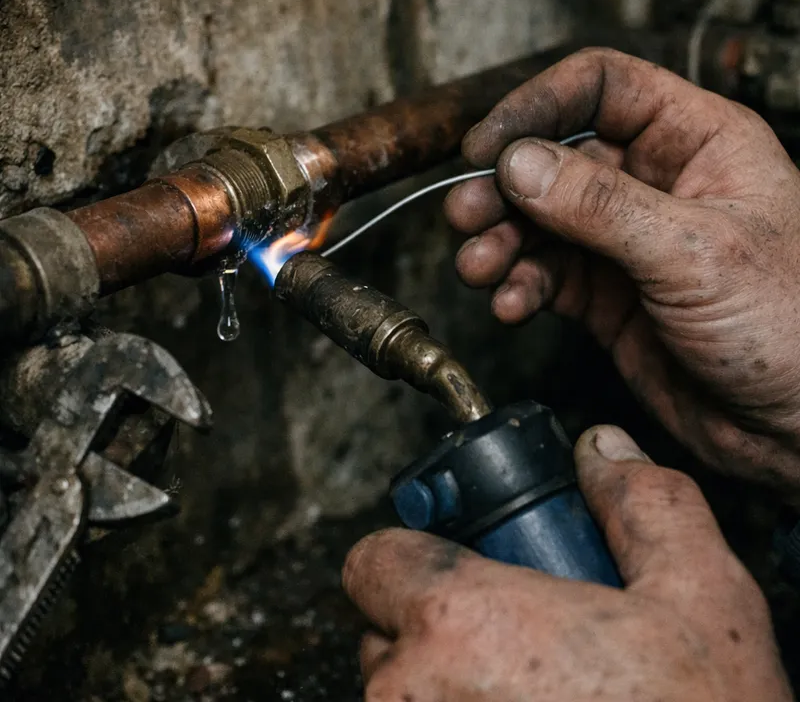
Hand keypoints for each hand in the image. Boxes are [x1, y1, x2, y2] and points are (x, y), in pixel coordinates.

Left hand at [344, 426, 791, 701]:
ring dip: (445, 686)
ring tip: (528, 690)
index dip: (417, 554)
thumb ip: (642, 507)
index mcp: (459, 623)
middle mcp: (411, 698)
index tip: (459, 566)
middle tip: (510, 637)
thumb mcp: (702, 598)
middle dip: (434, 626)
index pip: (374, 560)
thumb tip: (603, 452)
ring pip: (397, 696)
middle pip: (383, 631)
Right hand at [444, 48, 799, 494]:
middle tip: (467, 215)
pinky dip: (519, 287)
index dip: (535, 107)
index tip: (486, 147)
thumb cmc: (791, 328)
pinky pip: (544, 276)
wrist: (794, 427)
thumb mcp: (696, 252)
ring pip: (539, 220)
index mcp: (695, 143)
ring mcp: (623, 241)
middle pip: (555, 158)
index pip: (599, 89)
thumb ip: (601, 206)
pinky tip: (513, 303)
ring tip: (481, 267)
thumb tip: (520, 163)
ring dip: (501, 241)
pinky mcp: (605, 295)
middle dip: (504, 187)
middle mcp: (653, 185)